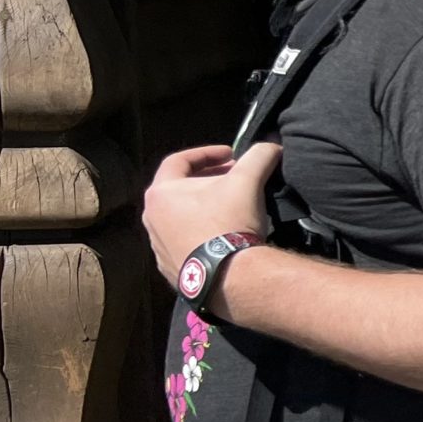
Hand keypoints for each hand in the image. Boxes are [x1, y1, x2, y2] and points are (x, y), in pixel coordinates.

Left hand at [143, 143, 280, 288]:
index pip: (179, 160)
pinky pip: (184, 241)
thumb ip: (259, 156)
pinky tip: (222, 237)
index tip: (231, 154)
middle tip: (234, 179)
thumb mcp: (248, 181)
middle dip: (208, 180)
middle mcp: (151, 217)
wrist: (228, 276)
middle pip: (179, 188)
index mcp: (160, 193)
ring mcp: (157, 245)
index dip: (207, 153)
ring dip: (203, 207)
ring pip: (180, 216)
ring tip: (230, 207)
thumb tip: (271, 145)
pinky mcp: (170, 267)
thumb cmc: (229, 222)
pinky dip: (201, 232)